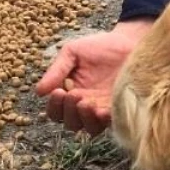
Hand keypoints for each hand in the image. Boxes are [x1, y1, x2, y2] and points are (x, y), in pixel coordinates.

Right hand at [35, 18, 154, 135]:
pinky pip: (111, 124)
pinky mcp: (121, 109)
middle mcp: (85, 106)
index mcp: (70, 93)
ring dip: (85, 118)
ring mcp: (104, 109)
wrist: (130, 41)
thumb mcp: (73, 52)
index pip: (56, 111)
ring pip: (89, 128)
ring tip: (86, 102)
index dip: (54, 106)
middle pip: (71, 123)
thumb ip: (57, 70)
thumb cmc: (100, 46)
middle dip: (69, 112)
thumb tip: (39, 92)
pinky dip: (104, 120)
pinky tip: (102, 110)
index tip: (58, 91)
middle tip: (75, 94)